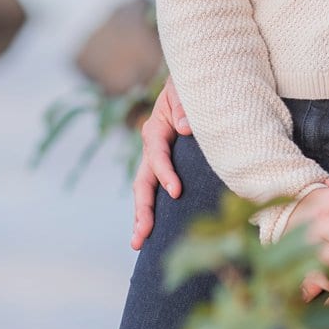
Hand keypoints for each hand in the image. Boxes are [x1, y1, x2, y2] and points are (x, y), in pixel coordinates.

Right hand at [129, 78, 191, 250]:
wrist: (191, 85)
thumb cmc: (190, 86)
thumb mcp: (185, 89)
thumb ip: (184, 105)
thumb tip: (185, 129)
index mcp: (155, 128)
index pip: (157, 154)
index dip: (165, 173)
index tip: (175, 192)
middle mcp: (151, 147)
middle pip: (142, 181)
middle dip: (142, 209)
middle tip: (142, 235)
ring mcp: (156, 159)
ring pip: (144, 190)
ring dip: (142, 216)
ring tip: (138, 243)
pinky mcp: (166, 167)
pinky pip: (156, 190)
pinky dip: (153, 211)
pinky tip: (154, 233)